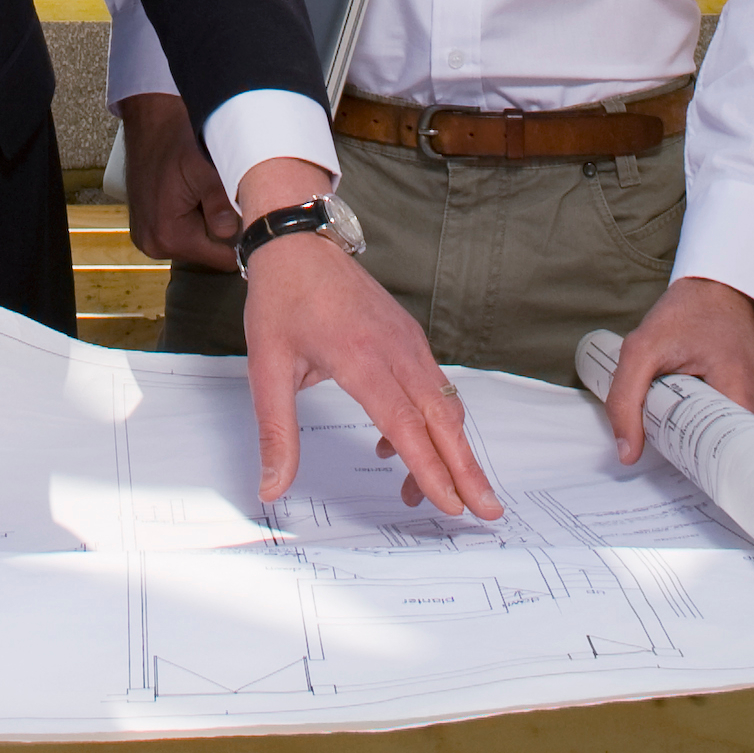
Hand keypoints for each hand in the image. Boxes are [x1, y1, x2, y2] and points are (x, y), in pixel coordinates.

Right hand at [122, 90, 239, 269]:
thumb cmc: (176, 144)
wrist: (149, 126)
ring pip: (194, 243)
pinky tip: (188, 197)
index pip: (221, 260)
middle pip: (207, 253)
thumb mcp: (202, 171)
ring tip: (202, 194)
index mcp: (169, 235)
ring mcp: (146, 239)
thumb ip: (219, 204)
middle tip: (223, 199)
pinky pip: (178, 235)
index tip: (251, 224)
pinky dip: (189, 220)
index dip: (241, 244)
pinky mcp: (144, 230)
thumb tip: (232, 233)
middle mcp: (153, 245)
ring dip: (204, 224)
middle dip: (220, 230)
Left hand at [241, 226, 502, 522]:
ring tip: (446, 494)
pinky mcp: (410, 338)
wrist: (299, 240)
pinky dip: (435, 424)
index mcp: (361, 357)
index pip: (405, 424)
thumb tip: (272, 486)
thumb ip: (275, 432)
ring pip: (445, 405)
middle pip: (443, 420)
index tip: (449, 504)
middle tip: (487, 512)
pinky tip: (404, 446)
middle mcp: (395, 350)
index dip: (429, 468)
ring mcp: (408, 342)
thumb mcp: (266, 367)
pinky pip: (433, 388)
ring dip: (453, 452)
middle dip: (467, 470)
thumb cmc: (282, 298)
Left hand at [601, 270, 753, 453]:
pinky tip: (695, 425)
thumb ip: (626, 400)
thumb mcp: (642, 349)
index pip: (729, 457)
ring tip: (682, 435)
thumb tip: (627, 454)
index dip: (701, 470)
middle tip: (673, 450)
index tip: (676, 468)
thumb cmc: (686, 314)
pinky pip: (740, 433)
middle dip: (700, 461)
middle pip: (733, 457)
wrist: (717, 289)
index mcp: (742, 391)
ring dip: (708, 447)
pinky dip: (717, 433)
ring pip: (737, 447)